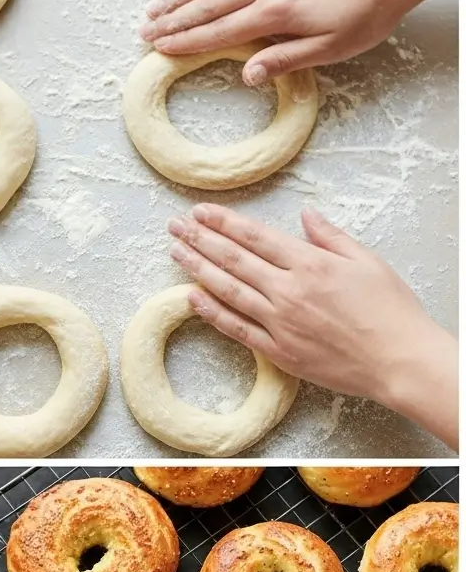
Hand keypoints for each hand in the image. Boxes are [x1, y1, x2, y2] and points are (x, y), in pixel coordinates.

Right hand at [140, 0, 456, 84]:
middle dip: (171, 20)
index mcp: (274, 13)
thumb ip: (286, 61)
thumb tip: (247, 76)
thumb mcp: (332, 48)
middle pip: (206, 4)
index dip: (183, 43)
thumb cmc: (369, 8)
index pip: (217, 32)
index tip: (158, 50)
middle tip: (143, 33)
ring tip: (154, 9)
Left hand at [166, 204, 457, 449]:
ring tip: (175, 252)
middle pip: (233, 260)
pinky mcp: (277, 350)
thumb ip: (330, 237)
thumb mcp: (366, 261)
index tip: (199, 211)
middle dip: (200, 239)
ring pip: (228, 290)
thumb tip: (305, 216)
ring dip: (197, 269)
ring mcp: (279, 322)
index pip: (255, 237)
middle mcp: (288, 290)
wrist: (397, 360)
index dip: (223, 222)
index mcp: (310, 264)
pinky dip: (212, 311)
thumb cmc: (389, 310)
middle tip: (174, 226)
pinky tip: (191, 296)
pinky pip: (236, 328)